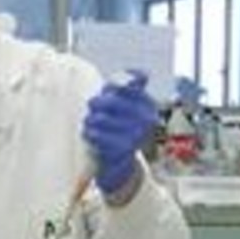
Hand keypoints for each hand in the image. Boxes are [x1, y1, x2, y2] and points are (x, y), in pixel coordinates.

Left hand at [83, 70, 157, 196]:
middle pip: (110, 100)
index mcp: (149, 104)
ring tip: (90, 123)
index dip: (110, 87)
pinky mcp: (122, 149)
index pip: (128, 84)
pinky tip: (91, 134)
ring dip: (90, 120)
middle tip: (92, 108)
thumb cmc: (120, 128)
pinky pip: (97, 135)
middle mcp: (147, 119)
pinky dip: (90, 133)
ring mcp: (136, 135)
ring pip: (100, 118)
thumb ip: (128, 87)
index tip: (104, 92)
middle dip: (96, 103)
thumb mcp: (126, 106)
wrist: (120, 163)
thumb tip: (140, 75)